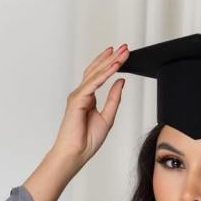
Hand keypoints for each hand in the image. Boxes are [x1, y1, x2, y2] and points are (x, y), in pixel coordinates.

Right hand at [50, 43, 129, 174]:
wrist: (76, 153)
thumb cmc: (87, 140)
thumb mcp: (107, 117)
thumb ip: (114, 98)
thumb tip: (121, 81)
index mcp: (87, 98)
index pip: (99, 75)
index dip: (110, 63)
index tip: (121, 54)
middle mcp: (81, 94)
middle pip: (97, 70)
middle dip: (111, 58)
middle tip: (124, 47)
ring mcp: (78, 95)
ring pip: (95, 74)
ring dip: (110, 62)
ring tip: (122, 53)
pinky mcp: (77, 100)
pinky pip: (93, 84)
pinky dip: (104, 74)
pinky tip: (115, 67)